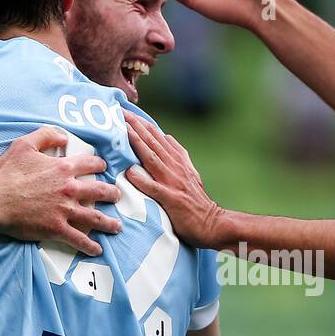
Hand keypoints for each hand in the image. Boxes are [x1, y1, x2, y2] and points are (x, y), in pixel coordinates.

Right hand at [0, 125, 121, 254]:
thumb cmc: (6, 173)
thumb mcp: (23, 145)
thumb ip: (45, 135)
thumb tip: (64, 137)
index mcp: (63, 168)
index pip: (91, 164)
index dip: (100, 165)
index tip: (104, 168)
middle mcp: (69, 189)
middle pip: (100, 190)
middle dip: (112, 194)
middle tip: (117, 196)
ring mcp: (65, 210)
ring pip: (95, 217)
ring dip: (109, 223)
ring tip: (117, 226)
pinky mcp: (57, 229)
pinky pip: (79, 239)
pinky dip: (90, 246)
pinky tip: (97, 249)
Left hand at [123, 112, 226, 248]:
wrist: (213, 223)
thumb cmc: (197, 202)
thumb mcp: (191, 172)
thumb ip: (178, 156)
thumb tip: (167, 137)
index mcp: (179, 161)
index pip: (159, 138)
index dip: (143, 124)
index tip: (128, 113)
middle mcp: (176, 168)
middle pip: (153, 143)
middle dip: (137, 126)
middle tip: (121, 112)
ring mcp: (173, 183)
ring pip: (152, 158)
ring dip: (137, 143)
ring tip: (123, 130)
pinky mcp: (171, 199)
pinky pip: (154, 188)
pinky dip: (142, 179)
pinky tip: (130, 172)